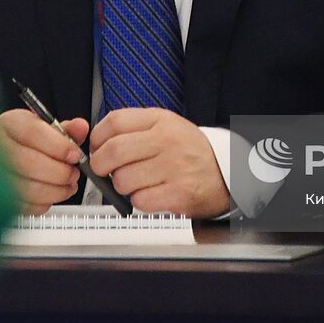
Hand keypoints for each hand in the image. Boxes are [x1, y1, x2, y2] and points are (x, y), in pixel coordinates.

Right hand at [0, 109, 89, 214]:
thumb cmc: (27, 141)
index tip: (75, 154)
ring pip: (28, 189)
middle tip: (74, 173)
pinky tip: (53, 194)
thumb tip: (81, 127)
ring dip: (56, 190)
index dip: (58, 146)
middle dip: (60, 172)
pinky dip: (45, 203)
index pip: (32, 133)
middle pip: (30, 163)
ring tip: (68, 185)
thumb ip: (66, 129)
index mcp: (9, 124)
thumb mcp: (46, 128)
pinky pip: (25, 206)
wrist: (4, 155)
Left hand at [89, 108, 232, 217]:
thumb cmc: (191, 152)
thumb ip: (135, 130)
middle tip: (104, 171)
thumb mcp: (167, 127)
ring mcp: (174, 167)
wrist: (227, 172)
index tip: (96, 148)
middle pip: (113, 151)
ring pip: (123, 179)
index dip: (97, 138)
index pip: (115, 122)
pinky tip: (150, 195)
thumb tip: (97, 144)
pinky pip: (139, 201)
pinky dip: (138, 202)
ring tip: (135, 183)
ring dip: (121, 187)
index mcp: (161, 120)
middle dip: (100, 166)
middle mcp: (167, 140)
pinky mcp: (178, 193)